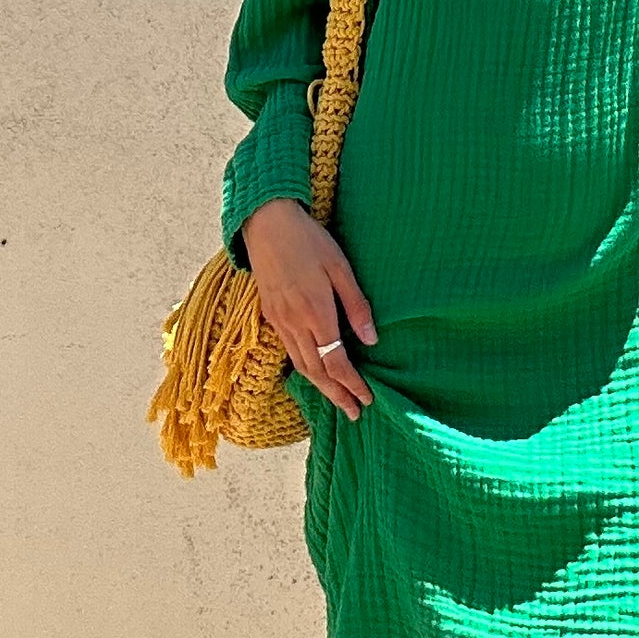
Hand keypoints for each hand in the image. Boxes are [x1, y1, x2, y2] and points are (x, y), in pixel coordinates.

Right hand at [240, 197, 377, 421]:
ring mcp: (279, 320)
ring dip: (320, 387)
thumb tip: (371, 340)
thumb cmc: (310, 240)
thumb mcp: (340, 267)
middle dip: (337, 395)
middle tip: (354, 414)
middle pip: (317, 371)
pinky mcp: (271, 315)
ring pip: (301, 365)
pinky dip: (304, 370)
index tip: (367, 398)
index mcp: (315, 311)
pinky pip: (289, 351)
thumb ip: (356, 305)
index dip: (352, 383)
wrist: (267, 223)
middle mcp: (294, 322)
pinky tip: (314, 373)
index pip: (336, 361)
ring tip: (338, 401)